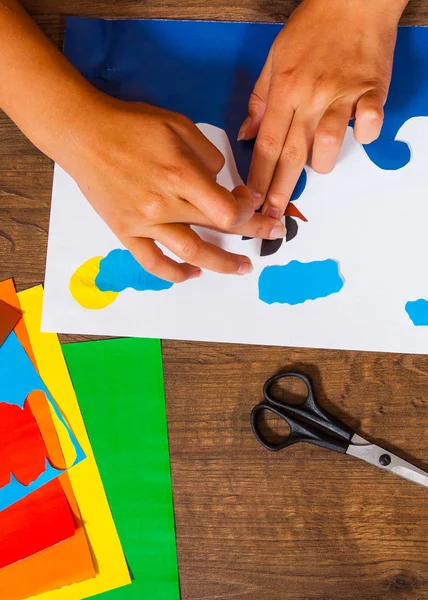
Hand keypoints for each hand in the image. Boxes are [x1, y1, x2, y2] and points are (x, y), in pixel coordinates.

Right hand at [62, 98, 284, 282]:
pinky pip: (151, 261)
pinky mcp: (125, 231)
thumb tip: (222, 181)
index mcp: (180, 174)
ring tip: (242, 268)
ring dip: (221, 264)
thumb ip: (207, 155)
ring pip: (190, 252)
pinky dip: (173, 273)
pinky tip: (191, 274)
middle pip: (217, 228)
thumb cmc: (131, 125)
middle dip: (252, 231)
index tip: (250, 199)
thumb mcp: (178, 124)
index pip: (226, 208)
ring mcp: (144, 222)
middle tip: (273, 234)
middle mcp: (164, 204)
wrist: (84, 134)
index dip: (247, 208)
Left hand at [239, 0, 404, 217]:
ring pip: (329, 142)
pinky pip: (370, 120)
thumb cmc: (313, 28)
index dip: (257, 176)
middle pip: (292, 153)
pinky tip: (361, 134)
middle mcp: (311, 96)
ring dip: (322, 163)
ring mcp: (343, 93)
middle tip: (272, 217)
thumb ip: (260, 101)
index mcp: (285, 90)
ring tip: (317, 167)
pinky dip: (366, 133)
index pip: (266, 144)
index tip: (250, 201)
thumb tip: (245, 135)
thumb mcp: (275, 59)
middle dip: (279, 189)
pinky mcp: (372, 89)